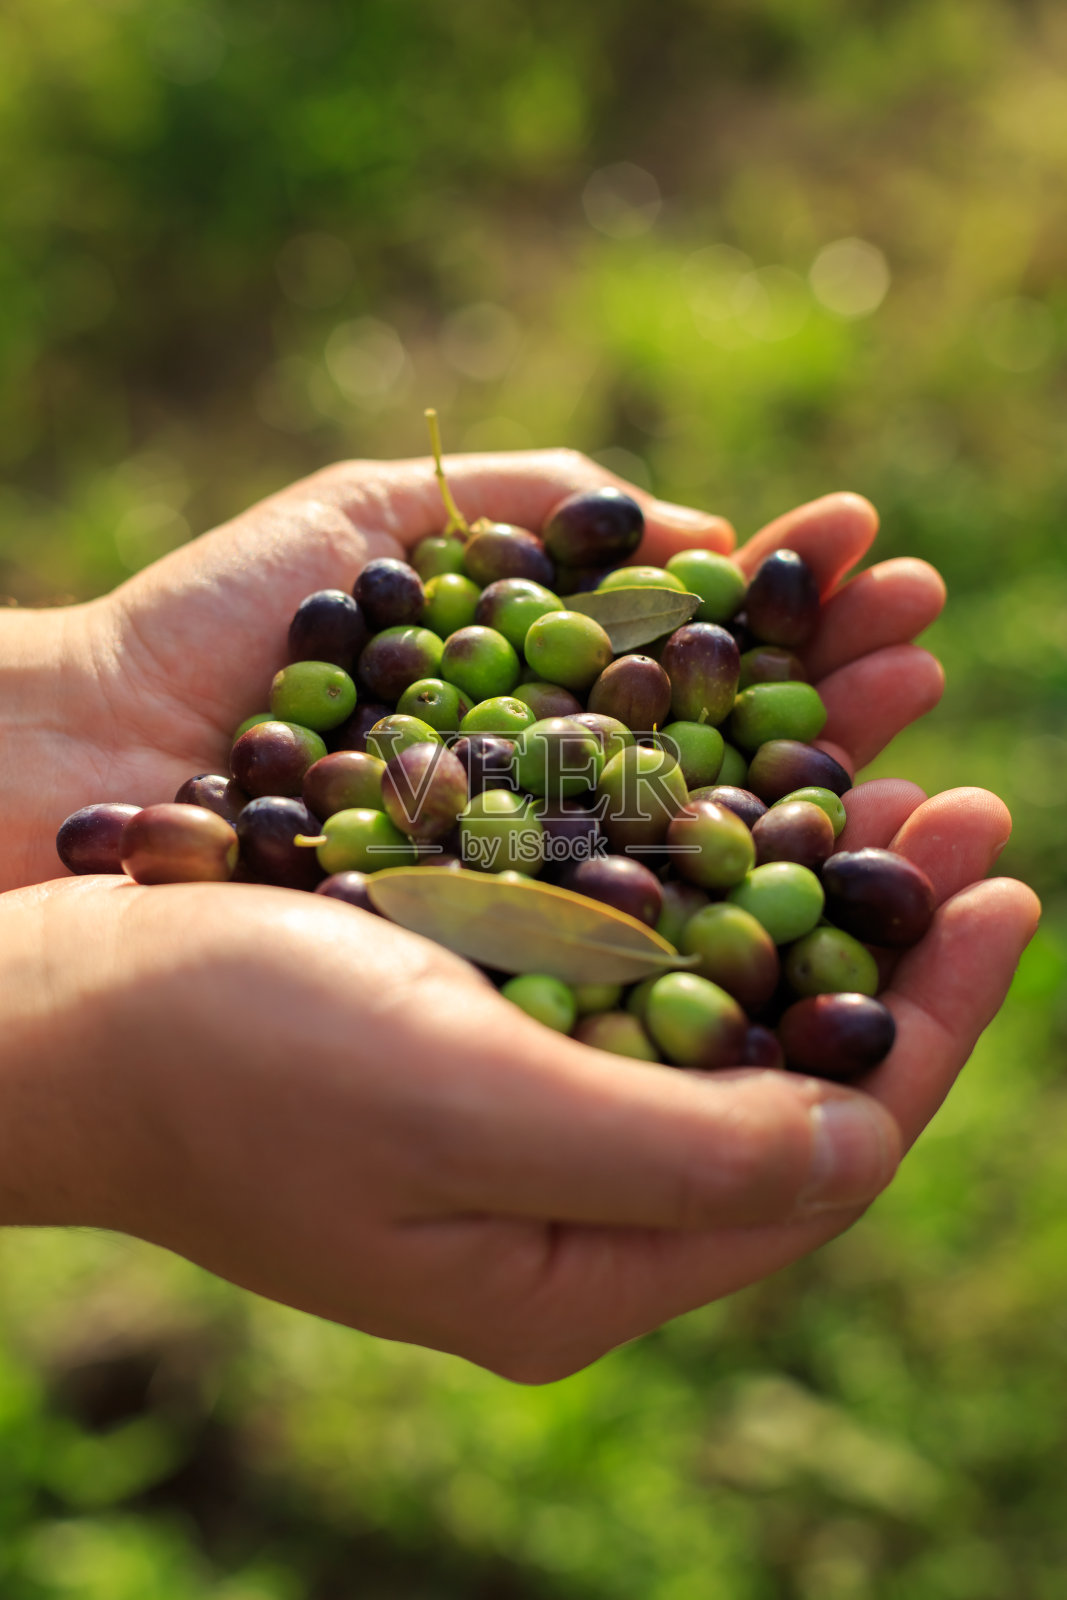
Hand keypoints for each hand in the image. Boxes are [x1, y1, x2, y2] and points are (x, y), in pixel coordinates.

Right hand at [0, 782, 1034, 1380]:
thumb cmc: (230, 1056)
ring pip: (713, 992)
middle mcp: (564, 1192)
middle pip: (783, 1067)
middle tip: (965, 802)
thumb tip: (860, 1142)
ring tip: (885, 760)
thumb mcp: (458, 1112)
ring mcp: (520, 1101)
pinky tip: (739, 773)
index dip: (928, 1025)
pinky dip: (698, 855)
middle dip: (885, 936)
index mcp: (576, 1263)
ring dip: (804, 877)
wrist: (55, 999)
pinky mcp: (473, 1017)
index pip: (816, 1156)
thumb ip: (670, 1152)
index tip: (1004, 890)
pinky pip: (626, 942)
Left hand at [3, 451, 943, 889]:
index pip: (699, 665)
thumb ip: (542, 509)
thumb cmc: (214, 635)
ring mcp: (524, 910)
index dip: (792, 615)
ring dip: (819, 787)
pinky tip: (828, 854)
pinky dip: (730, 910)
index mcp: (536, 713)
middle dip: (834, 692)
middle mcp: (547, 818)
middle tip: (929, 633)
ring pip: (703, 857)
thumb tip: (713, 531)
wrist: (73, 765)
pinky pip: (630, 957)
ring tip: (920, 711)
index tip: (878, 561)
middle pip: (722, 756)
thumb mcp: (384, 523)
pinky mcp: (491, 995)